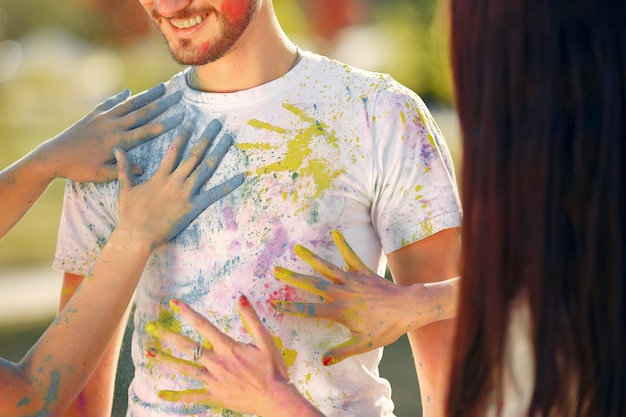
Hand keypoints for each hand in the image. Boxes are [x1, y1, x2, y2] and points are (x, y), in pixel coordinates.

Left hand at [34, 83, 183, 182]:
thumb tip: (143, 169)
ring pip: (129, 104)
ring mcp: (103, 118)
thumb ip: (122, 171)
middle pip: (142, 112)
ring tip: (161, 87)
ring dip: (146, 95)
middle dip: (162, 103)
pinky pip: (110, 103)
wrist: (52, 156)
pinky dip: (120, 97)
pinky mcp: (93, 116)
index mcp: (117, 141)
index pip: (146, 131)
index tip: (180, 117)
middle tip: (177, 95)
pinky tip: (128, 92)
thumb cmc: (78, 169)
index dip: (165, 124)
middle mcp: (112, 126)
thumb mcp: (101, 175)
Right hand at [114, 119, 243, 245]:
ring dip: (218, 152)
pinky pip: (214, 194)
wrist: (137, 234)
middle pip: (194, 154)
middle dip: (206, 137)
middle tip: (217, 123)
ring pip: (205, 168)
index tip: (191, 122)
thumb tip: (117, 149)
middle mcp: (175, 180)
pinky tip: (240, 177)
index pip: (174, 150)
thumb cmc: (130, 214)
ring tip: (228, 139)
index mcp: (160, 176)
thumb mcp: (124, 188)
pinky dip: (228, 185)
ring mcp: (185, 193)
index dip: (183, 135)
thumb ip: (124, 168)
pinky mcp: (193, 206)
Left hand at [144, 297, 304, 416]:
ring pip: (185, 369)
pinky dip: (176, 397)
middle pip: (188, 347)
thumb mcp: (266, 340)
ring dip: (166, 361)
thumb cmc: (273, 369)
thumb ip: (252, 318)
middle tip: (153, 328)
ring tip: (149, 354)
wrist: (275, 398)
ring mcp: (213, 381)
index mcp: (228, 347)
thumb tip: (241, 298)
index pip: (203, 325)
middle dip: (169, 336)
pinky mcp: (215, 396)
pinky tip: (161, 396)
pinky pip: (192, 396)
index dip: (187, 312)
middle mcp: (216, 363)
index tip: (173, 303)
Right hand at [270, 230, 418, 365]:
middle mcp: (342, 293)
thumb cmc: (386, 328)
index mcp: (339, 311)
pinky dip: (343, 244)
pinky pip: (351, 256)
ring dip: (311, 257)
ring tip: (297, 248)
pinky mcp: (363, 271)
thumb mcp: (363, 344)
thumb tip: (323, 361)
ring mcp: (352, 280)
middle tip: (276, 270)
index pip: (308, 310)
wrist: (407, 308)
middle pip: (312, 284)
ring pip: (327, 267)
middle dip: (293, 277)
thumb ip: (341, 352)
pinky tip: (335, 232)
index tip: (274, 303)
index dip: (290, 307)